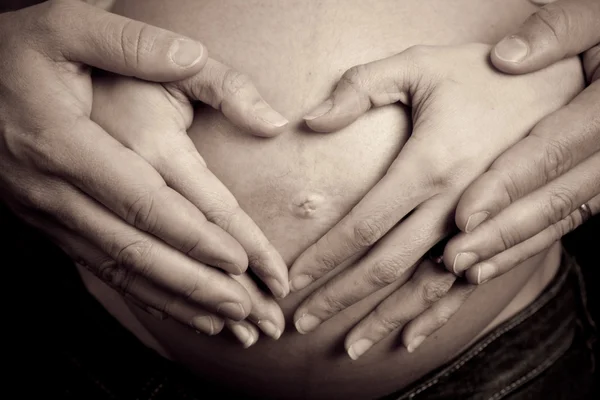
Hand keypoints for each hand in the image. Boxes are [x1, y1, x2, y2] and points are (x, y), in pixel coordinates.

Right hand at [0, 0, 288, 327]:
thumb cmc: (19, 51)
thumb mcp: (67, 26)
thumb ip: (134, 43)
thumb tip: (194, 57)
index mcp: (67, 141)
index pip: (145, 202)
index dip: (195, 236)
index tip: (243, 262)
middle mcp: (55, 188)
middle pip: (138, 250)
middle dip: (196, 283)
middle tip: (248, 311)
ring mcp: (48, 212)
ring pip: (120, 269)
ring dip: (177, 299)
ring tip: (226, 322)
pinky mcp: (50, 223)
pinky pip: (101, 268)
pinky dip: (144, 293)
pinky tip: (178, 307)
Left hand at [287, 43, 582, 357]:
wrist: (556, 87)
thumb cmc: (480, 74)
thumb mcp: (417, 65)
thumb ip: (361, 88)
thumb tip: (312, 120)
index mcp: (429, 165)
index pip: (362, 225)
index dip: (324, 257)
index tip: (292, 280)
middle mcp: (453, 206)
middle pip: (385, 265)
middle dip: (339, 297)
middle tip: (301, 322)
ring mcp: (479, 227)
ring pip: (423, 287)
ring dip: (383, 319)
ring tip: (350, 347)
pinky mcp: (498, 235)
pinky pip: (465, 286)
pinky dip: (435, 315)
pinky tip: (409, 337)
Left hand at [444, 0, 599, 282]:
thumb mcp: (595, 18)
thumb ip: (558, 30)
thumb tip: (506, 56)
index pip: (550, 150)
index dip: (507, 185)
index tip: (463, 213)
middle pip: (553, 199)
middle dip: (500, 233)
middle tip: (452, 258)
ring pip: (557, 220)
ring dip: (508, 248)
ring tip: (463, 270)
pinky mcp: (593, 188)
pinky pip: (562, 223)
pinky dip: (525, 247)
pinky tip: (488, 267)